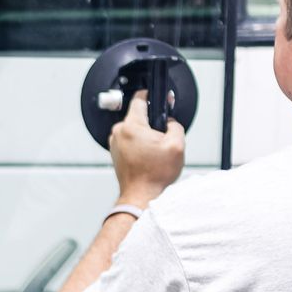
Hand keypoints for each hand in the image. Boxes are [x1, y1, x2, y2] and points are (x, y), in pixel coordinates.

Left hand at [108, 89, 185, 205]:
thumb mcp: (176, 145)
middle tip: (162, 139)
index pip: (140, 98)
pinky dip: (140, 145)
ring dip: (146, 136)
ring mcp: (115, 143)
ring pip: (135, 129)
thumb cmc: (154, 175)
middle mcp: (119, 132)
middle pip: (139, 116)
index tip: (159, 98)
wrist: (141, 195)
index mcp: (132, 126)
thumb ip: (175, 125)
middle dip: (153, 123)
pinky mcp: (116, 152)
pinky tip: (148, 157)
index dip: (152, 95)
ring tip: (155, 152)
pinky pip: (130, 140)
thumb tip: (170, 122)